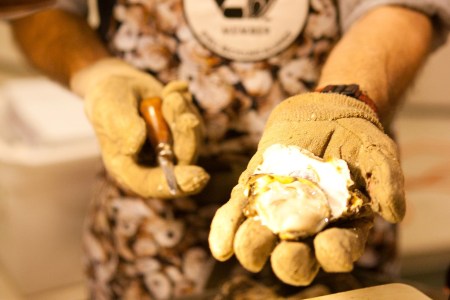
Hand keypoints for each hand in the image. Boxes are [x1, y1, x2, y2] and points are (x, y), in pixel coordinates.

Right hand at [71, 58, 208, 197]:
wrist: (120, 84)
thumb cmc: (108, 100)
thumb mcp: (108, 107)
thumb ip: (121, 125)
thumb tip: (135, 145)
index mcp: (129, 168)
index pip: (153, 185)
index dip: (176, 183)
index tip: (198, 175)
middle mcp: (153, 164)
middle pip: (180, 162)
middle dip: (185, 135)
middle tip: (179, 108)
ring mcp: (171, 150)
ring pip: (192, 142)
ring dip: (184, 115)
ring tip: (171, 96)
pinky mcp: (183, 134)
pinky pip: (195, 124)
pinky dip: (186, 105)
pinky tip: (172, 90)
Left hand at [209, 92, 404, 284]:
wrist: (324, 110)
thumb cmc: (355, 135)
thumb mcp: (378, 151)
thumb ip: (387, 179)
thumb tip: (394, 212)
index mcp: (341, 224)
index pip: (340, 249)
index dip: (336, 253)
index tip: (330, 247)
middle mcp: (308, 225)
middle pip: (297, 256)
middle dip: (290, 261)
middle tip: (286, 254)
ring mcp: (277, 209)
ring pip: (262, 239)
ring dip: (254, 247)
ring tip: (248, 246)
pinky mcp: (253, 190)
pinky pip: (237, 213)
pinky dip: (227, 230)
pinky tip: (220, 247)